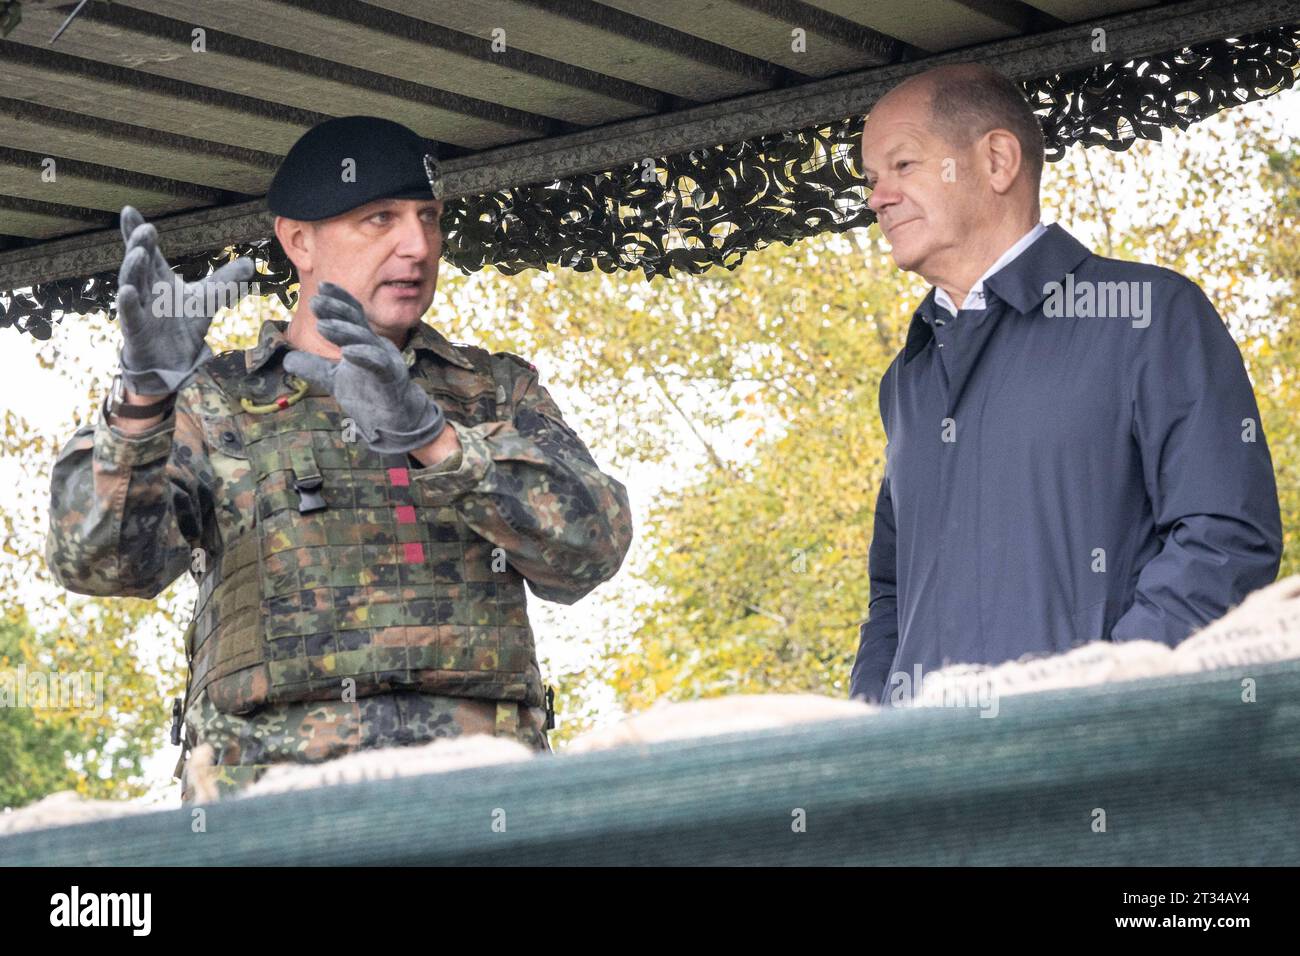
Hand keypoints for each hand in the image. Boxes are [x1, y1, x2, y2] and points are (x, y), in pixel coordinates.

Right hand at [115, 205, 254, 395]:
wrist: (173, 362)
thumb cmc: (182, 325)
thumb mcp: (208, 299)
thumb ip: (226, 280)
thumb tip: (251, 262)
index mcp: (158, 277)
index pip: (146, 249)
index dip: (136, 230)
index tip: (129, 210)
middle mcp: (144, 288)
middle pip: (138, 262)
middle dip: (139, 244)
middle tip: (146, 229)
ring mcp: (138, 308)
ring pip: (130, 283)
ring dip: (133, 267)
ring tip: (138, 252)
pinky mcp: (135, 330)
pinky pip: (129, 315)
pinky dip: (127, 303)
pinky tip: (127, 290)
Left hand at [283, 282, 445, 453]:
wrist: (394, 420)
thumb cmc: (368, 395)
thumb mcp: (334, 380)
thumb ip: (313, 367)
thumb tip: (287, 359)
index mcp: (364, 342)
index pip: (352, 315)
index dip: (339, 299)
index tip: (321, 287)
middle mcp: (375, 345)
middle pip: (356, 322)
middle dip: (337, 310)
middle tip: (315, 302)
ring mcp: (385, 360)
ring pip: (364, 340)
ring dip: (344, 331)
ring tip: (323, 326)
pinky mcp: (389, 378)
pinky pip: (377, 363)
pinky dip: (363, 355)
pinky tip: (347, 352)